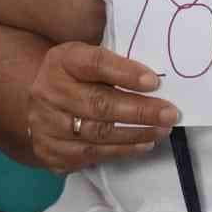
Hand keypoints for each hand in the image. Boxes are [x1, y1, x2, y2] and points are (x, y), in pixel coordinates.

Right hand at [27, 42, 177, 173]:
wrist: (42, 101)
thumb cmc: (76, 75)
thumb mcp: (88, 55)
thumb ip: (115, 62)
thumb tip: (153, 79)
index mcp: (62, 61)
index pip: (94, 64)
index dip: (125, 73)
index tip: (153, 81)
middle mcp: (49, 93)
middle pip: (98, 104)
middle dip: (139, 110)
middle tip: (169, 114)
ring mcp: (46, 125)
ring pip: (97, 134)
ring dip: (135, 134)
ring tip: (162, 130)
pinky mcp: (50, 152)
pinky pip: (91, 155)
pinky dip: (121, 151)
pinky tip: (143, 144)